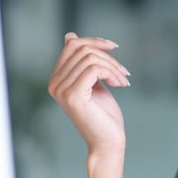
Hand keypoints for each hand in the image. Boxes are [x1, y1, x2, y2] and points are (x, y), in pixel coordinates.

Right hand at [47, 32, 130, 155]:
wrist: (107, 142)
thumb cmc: (103, 114)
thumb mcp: (93, 82)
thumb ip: (82, 63)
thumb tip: (69, 36)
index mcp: (56, 79)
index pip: (72, 44)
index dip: (94, 41)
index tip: (113, 47)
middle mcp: (54, 83)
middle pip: (81, 49)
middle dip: (107, 56)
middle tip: (123, 72)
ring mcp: (61, 90)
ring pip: (90, 58)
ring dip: (113, 67)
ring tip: (123, 81)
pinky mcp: (73, 96)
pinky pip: (94, 69)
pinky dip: (112, 73)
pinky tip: (120, 85)